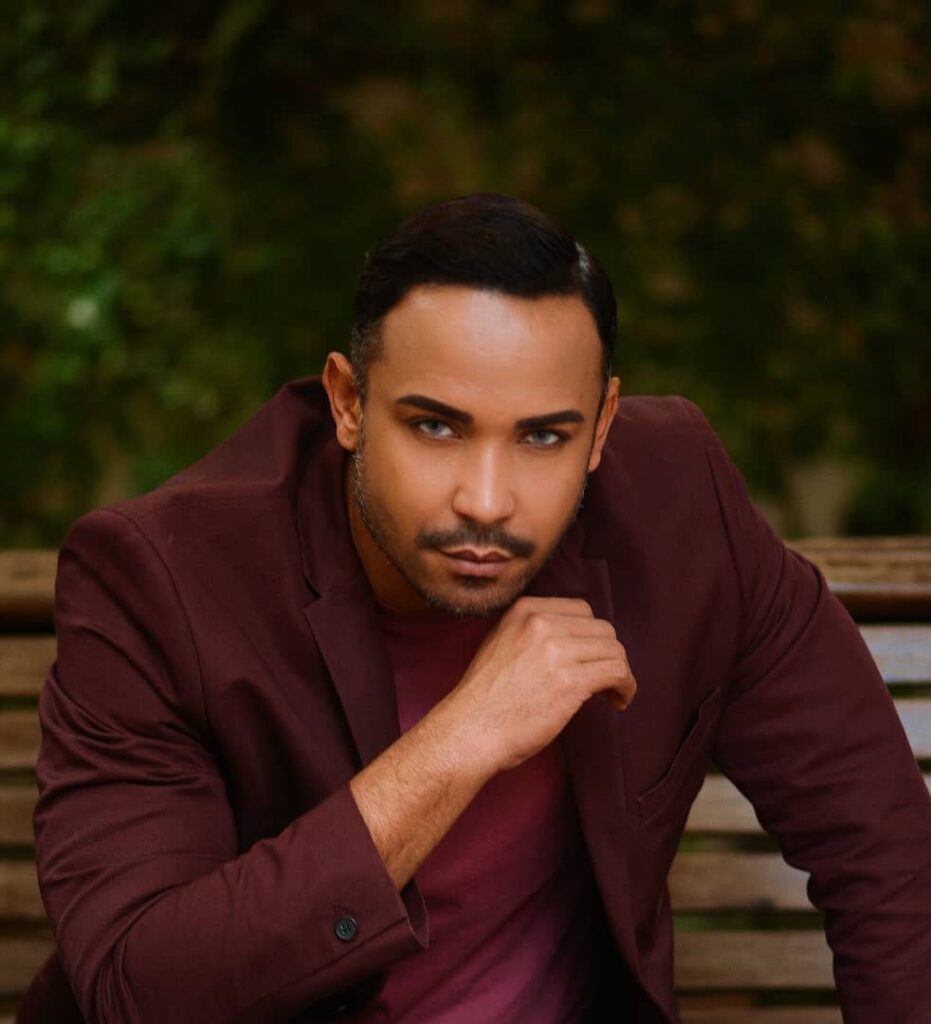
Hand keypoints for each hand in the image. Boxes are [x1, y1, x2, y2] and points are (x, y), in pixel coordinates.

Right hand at [442, 596, 636, 772]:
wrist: (470, 730)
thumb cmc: (484, 698)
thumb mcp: (501, 643)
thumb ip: (532, 634)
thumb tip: (572, 640)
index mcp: (525, 610)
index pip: (580, 610)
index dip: (591, 636)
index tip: (589, 657)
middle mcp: (542, 623)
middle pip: (602, 629)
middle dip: (606, 654)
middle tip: (602, 679)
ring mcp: (557, 650)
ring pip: (614, 650)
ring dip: (619, 672)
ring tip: (612, 693)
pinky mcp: (571, 680)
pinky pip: (618, 672)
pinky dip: (626, 686)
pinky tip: (618, 701)